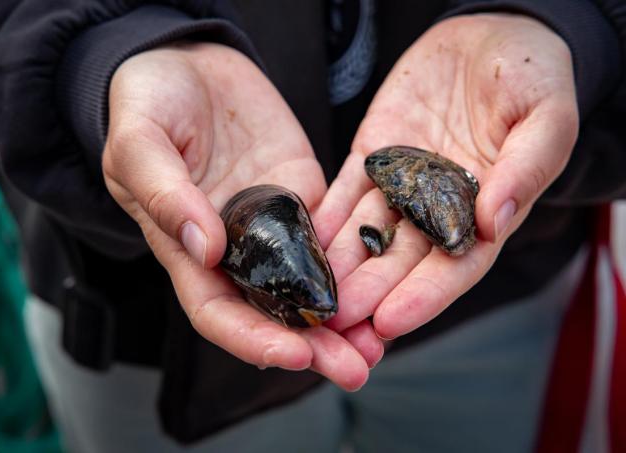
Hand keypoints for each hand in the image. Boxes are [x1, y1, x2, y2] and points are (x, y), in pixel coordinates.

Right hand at [103, 43, 381, 389]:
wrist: (188, 64)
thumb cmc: (147, 102)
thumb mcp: (140, 141)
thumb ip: (164, 193)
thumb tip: (206, 248)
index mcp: (186, 247)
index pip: (217, 311)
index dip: (252, 339)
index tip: (293, 356)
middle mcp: (233, 247)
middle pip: (272, 312)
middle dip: (312, 346)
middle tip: (356, 369)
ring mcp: (271, 223)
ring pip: (309, 284)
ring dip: (343, 318)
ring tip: (380, 345)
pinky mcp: (302, 194)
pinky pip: (332, 235)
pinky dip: (356, 266)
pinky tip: (388, 284)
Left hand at [315, 14, 578, 337]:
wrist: (492, 35)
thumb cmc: (533, 75)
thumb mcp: (546, 118)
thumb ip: (525, 169)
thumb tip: (494, 222)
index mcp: (488, 210)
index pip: (455, 267)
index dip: (424, 297)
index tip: (390, 322)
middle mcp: (440, 207)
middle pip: (402, 261)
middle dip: (369, 293)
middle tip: (335, 322)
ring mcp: (403, 183)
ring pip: (367, 233)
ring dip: (340, 265)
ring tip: (310, 294)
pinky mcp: (373, 156)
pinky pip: (344, 191)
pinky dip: (323, 217)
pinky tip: (299, 241)